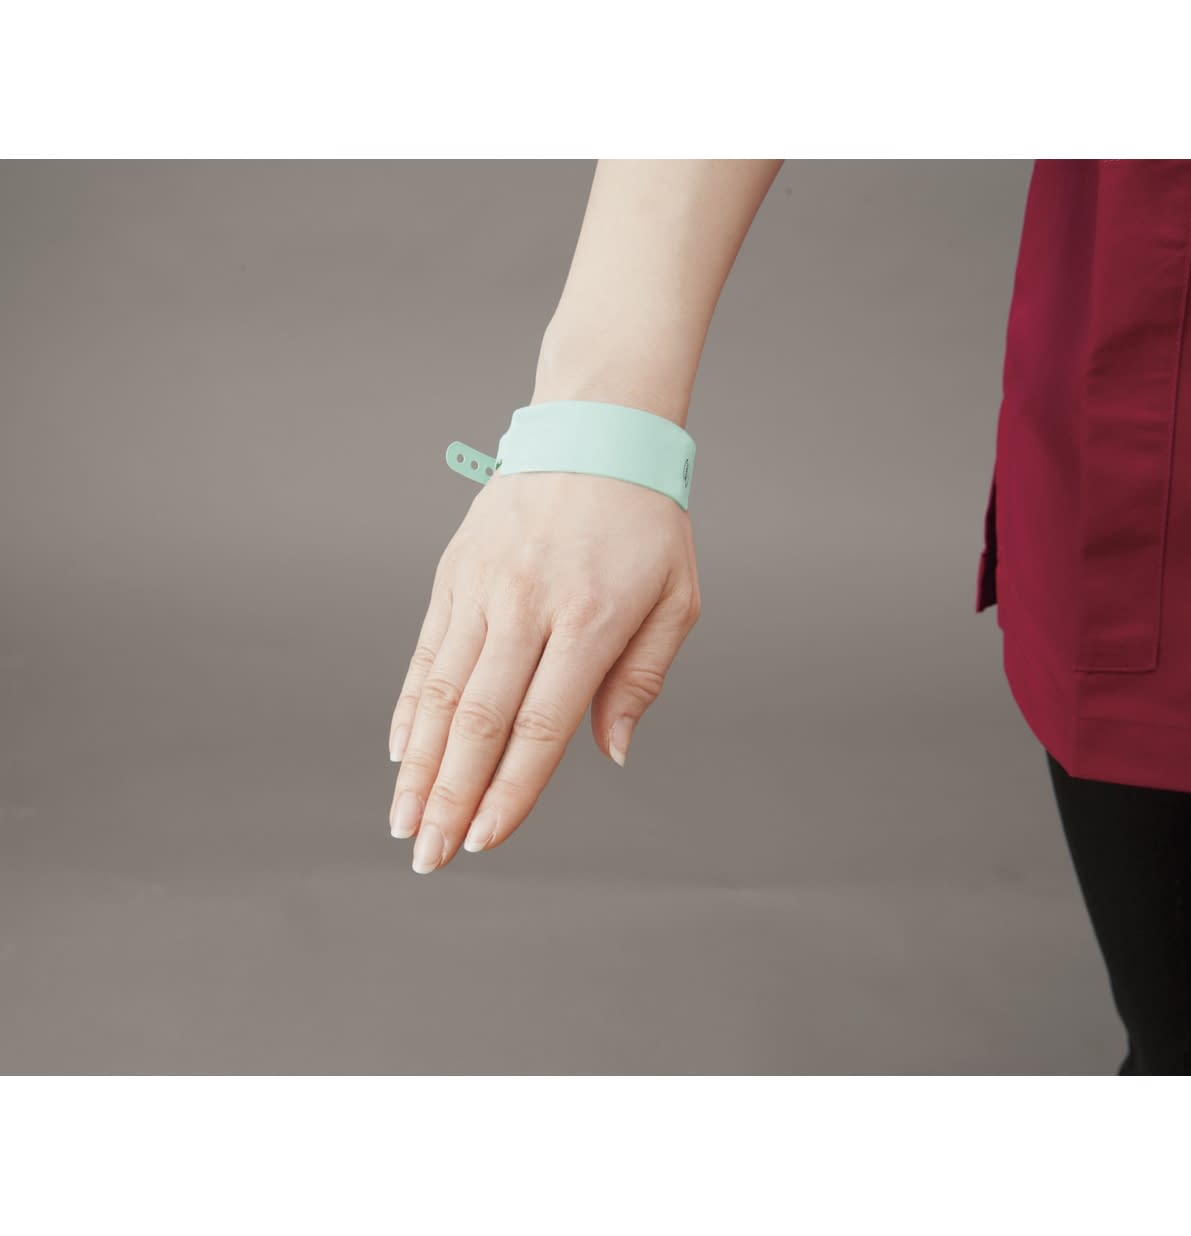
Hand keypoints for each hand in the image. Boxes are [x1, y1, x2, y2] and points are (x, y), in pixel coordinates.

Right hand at [387, 469, 702, 872]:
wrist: (594, 431)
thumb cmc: (645, 523)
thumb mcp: (676, 599)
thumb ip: (642, 680)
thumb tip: (610, 752)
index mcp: (588, 620)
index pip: (541, 726)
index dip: (512, 791)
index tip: (486, 841)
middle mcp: (525, 606)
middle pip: (477, 721)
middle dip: (451, 797)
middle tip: (429, 855)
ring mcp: (481, 588)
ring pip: (438, 694)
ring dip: (418, 765)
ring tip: (404, 819)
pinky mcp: (453, 575)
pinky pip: (423, 653)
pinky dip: (409, 708)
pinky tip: (400, 753)